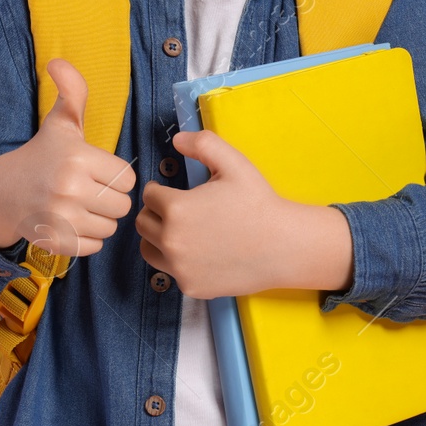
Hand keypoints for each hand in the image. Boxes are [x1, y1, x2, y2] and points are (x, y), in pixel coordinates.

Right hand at [0, 58, 135, 257]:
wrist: (2, 193)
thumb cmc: (41, 156)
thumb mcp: (60, 123)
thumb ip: (72, 91)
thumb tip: (58, 61)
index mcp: (78, 158)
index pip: (126, 178)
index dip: (115, 176)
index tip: (97, 172)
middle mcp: (70, 189)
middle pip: (122, 206)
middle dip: (110, 200)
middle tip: (90, 191)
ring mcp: (61, 219)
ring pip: (110, 228)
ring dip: (100, 220)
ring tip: (81, 207)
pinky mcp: (56, 242)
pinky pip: (94, 247)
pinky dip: (87, 240)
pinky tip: (72, 224)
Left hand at [135, 129, 354, 299]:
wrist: (283, 246)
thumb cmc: (258, 203)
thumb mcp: (233, 163)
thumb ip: (202, 144)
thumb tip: (176, 139)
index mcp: (176, 209)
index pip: (149, 195)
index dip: (161, 190)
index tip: (173, 191)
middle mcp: (170, 241)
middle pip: (142, 222)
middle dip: (155, 212)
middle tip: (176, 210)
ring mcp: (179, 268)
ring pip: (148, 249)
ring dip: (157, 237)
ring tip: (180, 230)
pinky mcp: (190, 286)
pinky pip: (169, 271)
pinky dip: (177, 261)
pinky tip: (198, 252)